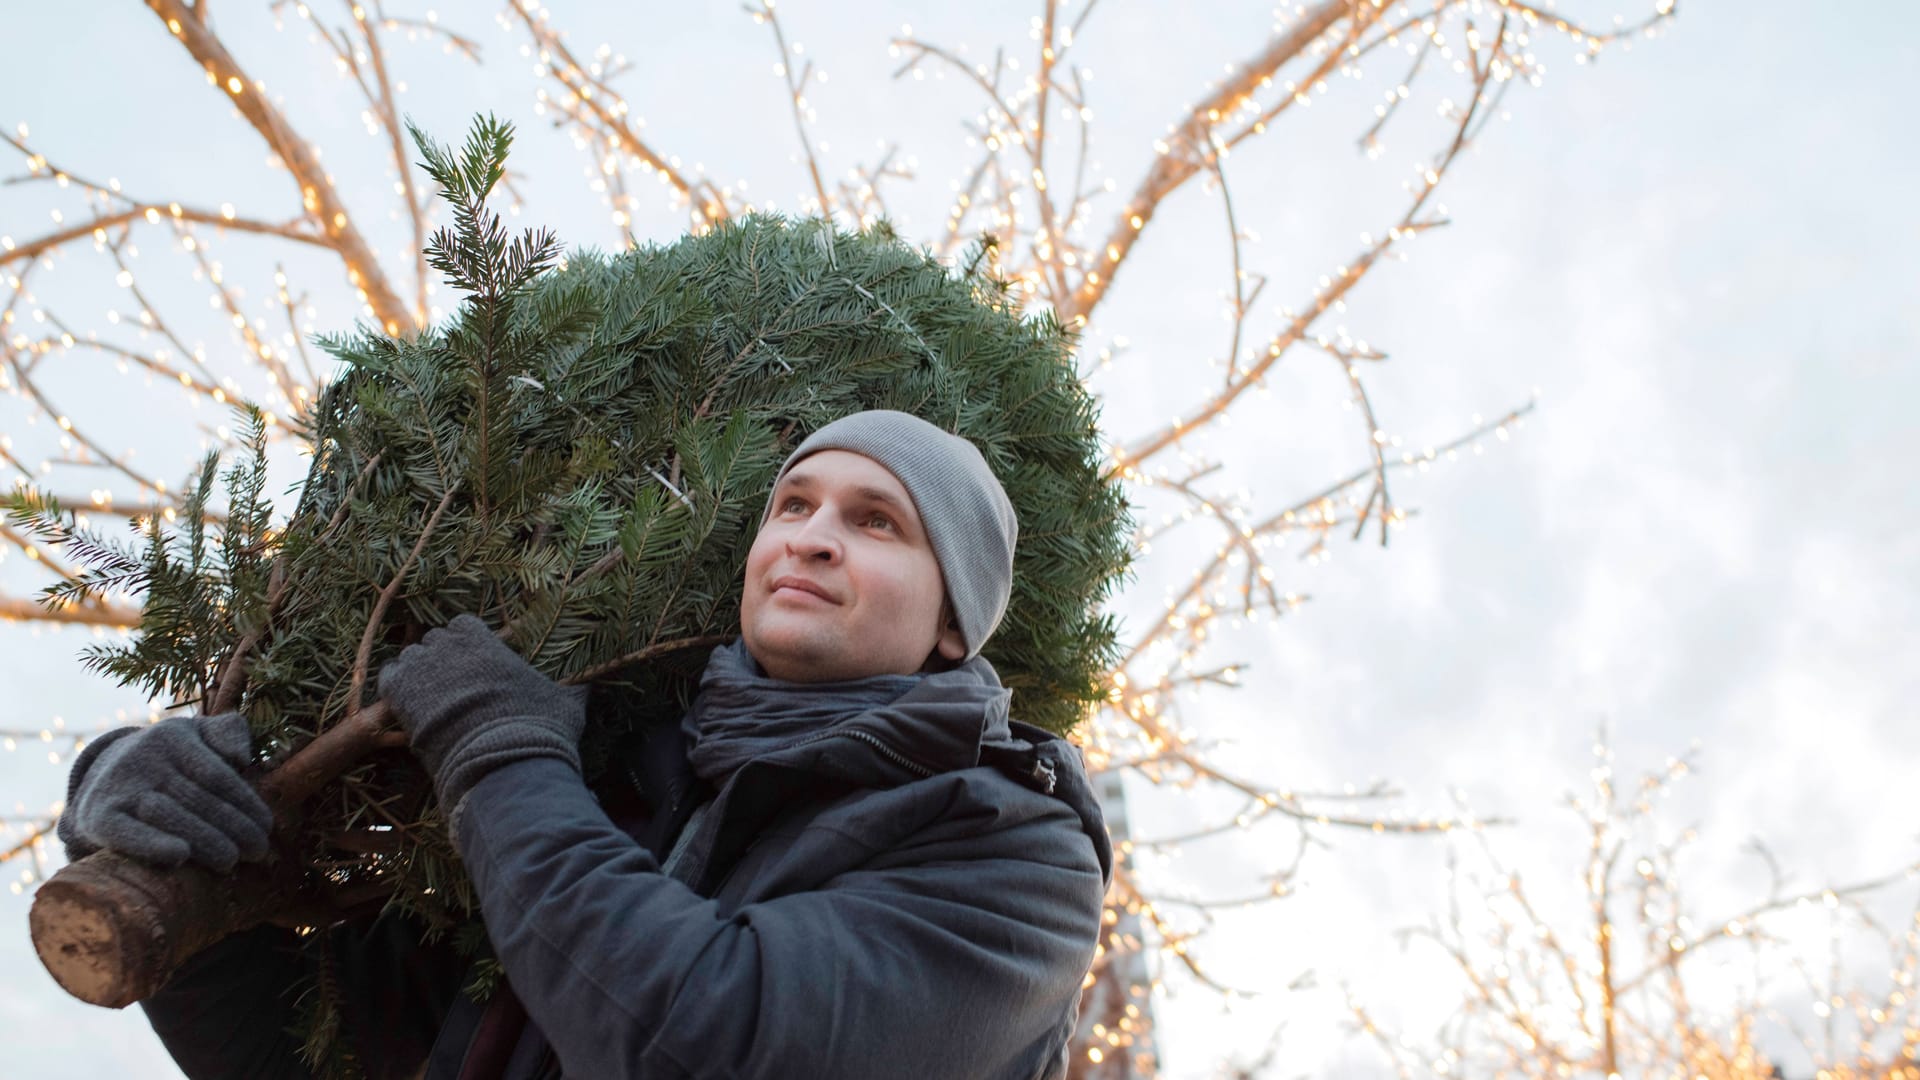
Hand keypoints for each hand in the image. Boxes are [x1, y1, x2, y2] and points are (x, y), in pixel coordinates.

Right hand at [58, 713, 272, 870]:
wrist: (105, 774)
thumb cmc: (172, 758)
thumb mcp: (199, 735)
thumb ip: (228, 733)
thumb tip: (239, 758)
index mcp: (171, 736)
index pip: (216, 775)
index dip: (245, 803)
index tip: (267, 827)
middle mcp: (142, 757)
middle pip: (197, 799)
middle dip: (232, 828)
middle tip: (258, 851)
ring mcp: (117, 787)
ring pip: (169, 816)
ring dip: (205, 842)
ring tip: (231, 862)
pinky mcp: (98, 816)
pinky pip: (125, 832)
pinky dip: (151, 845)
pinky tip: (180, 857)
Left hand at [377, 614, 586, 825]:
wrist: (500, 762)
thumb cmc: (536, 728)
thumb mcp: (565, 702)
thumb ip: (576, 687)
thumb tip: (598, 681)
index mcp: (486, 643)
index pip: (463, 624)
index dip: (466, 643)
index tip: (473, 662)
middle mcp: (451, 648)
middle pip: (435, 640)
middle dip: (441, 657)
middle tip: (452, 683)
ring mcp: (423, 669)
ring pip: (411, 656)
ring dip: (419, 671)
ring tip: (431, 696)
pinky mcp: (401, 694)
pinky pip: (390, 677)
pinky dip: (397, 687)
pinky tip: (409, 704)